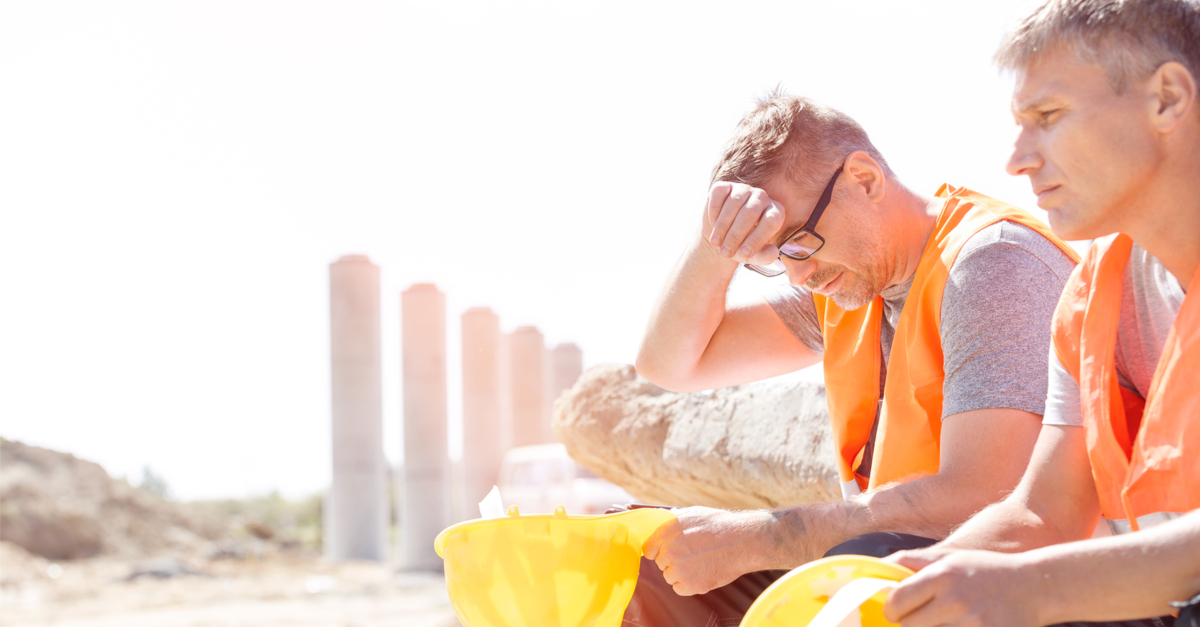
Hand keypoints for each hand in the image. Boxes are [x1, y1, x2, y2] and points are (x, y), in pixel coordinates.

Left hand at [641, 506, 772, 595]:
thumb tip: (663, 522)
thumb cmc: (720, 525)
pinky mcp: (690, 585)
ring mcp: (678, 569)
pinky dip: (689, 584)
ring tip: (700, 562)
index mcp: (666, 532)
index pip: (648, 548)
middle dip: (672, 560)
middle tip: (691, 554)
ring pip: (669, 576)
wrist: (742, 542)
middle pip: (660, 563)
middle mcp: (669, 551)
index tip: (665, 551)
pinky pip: (680, 588)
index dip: (657, 550)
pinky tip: (702, 572)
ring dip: (680, 572)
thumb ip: (673, 522)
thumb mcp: (693, 513)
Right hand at [704, 182, 785, 264]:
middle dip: (736, 235)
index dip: (758, 238)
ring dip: (723, 226)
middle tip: (726, 252)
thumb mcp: (753, 256)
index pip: (771, 221)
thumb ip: (765, 256)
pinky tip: (713, 224)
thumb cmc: (741, 247)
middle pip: (750, 213)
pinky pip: (719, 195)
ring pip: (734, 203)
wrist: (721, 237)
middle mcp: (762, 197)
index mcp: (775, 212)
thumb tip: (773, 253)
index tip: (745, 253)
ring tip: (717, 243)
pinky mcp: (725, 186)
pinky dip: (714, 211)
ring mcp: (743, 189)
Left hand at [883, 549, 1042, 626]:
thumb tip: (876, 569)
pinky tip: (962, 626)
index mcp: (942, 574)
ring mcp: (974, 622)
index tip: (897, 611)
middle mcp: (956, 598)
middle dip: (909, 624)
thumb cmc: (985, 570)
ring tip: (946, 620)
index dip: (892, 608)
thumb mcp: (949, 556)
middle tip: (920, 619)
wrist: (1036, 586)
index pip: (896, 599)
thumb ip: (911, 562)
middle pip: (909, 625)